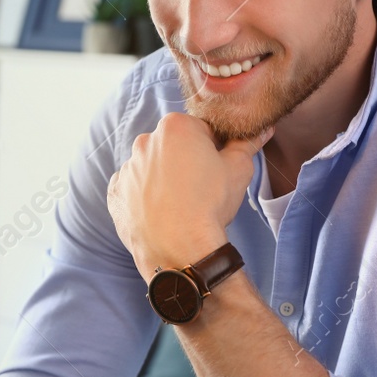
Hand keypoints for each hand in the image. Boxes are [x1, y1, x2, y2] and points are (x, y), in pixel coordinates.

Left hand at [106, 114, 271, 280]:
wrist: (180, 250)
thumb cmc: (210, 206)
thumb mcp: (239, 170)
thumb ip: (246, 143)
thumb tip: (261, 129)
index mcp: (175, 126)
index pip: (200, 129)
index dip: (213, 149)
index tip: (216, 169)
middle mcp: (145, 142)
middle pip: (172, 146)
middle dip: (185, 161)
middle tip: (200, 189)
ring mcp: (127, 168)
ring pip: (151, 167)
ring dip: (163, 179)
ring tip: (180, 205)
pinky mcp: (115, 193)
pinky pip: (132, 189)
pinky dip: (144, 197)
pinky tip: (160, 213)